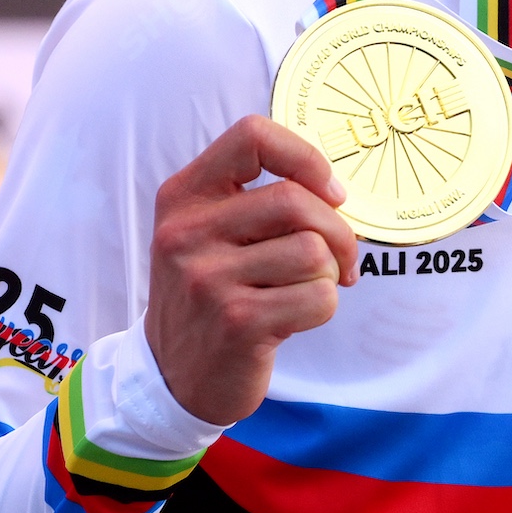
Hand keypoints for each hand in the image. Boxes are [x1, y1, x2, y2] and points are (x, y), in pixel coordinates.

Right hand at [145, 117, 361, 425]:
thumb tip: (336, 193)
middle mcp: (187, 232)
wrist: (172, 376)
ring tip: (304, 291)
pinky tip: (295, 318)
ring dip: (329, 275)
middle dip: (337, 231)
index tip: (329, 192)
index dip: (304, 157)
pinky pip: (319, 297)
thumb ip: (257, 202)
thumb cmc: (210, 296)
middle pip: (296, 200)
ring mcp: (208, 278)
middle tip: (339, 258)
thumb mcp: (209, 236)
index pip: (251, 136)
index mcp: (183, 196)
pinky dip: (324, 307)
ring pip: (314, 252)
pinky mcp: (238, 322)